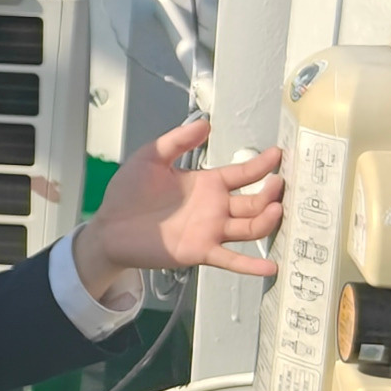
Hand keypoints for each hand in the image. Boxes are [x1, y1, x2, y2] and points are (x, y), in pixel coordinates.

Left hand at [77, 114, 284, 290]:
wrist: (109, 227)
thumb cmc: (128, 192)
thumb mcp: (151, 157)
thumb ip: (177, 141)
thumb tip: (205, 123)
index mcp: (207, 184)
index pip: (242, 174)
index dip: (261, 164)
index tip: (279, 154)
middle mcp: (215, 208)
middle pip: (253, 202)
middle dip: (270, 193)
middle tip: (281, 184)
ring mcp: (210, 231)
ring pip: (248, 228)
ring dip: (265, 221)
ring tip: (276, 210)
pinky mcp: (200, 251)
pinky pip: (230, 259)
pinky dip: (251, 265)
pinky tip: (271, 266)